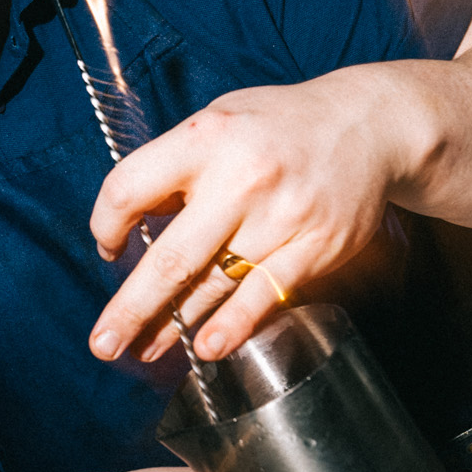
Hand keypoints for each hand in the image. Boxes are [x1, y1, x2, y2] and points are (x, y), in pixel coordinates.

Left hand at [88, 74, 413, 365]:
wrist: (368, 125)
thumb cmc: (280, 126)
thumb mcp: (218, 121)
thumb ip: (176, 167)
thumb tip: (133, 223)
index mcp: (206, 139)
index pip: (130, 188)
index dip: (107, 224)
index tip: (109, 246)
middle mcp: (240, 179)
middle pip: (170, 257)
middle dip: (131, 308)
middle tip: (104, 343)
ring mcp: (280, 217)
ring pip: (214, 284)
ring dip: (174, 326)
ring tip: (146, 350)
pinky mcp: (314, 247)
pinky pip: (263, 296)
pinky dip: (232, 326)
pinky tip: (207, 348)